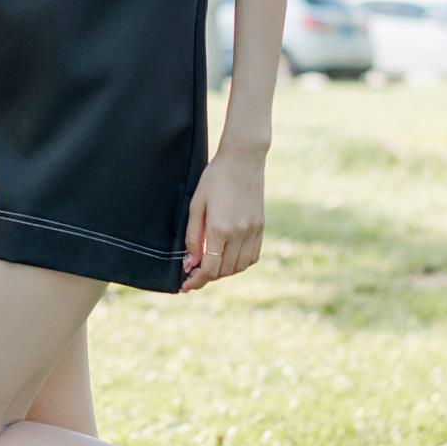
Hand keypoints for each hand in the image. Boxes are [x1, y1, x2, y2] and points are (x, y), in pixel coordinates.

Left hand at [179, 151, 264, 290]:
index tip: (185, 286)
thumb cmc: (214, 179)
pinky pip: (252, 257)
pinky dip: (239, 263)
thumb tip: (190, 263)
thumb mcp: (196, 205)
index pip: (210, 268)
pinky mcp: (261, 227)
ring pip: (239, 267)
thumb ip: (193, 237)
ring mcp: (253, 231)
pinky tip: (228, 257)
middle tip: (193, 275)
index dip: (196, 281)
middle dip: (207, 277)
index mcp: (220, 229)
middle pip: (224, 271)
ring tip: (210, 265)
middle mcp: (240, 233)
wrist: (243, 159)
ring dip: (224, 272)